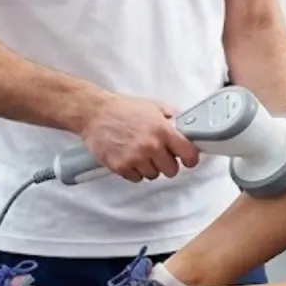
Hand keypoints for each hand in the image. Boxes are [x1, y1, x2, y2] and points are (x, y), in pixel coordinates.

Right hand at [80, 94, 200, 181]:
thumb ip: (172, 117)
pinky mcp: (121, 166)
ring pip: (153, 175)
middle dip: (168, 164)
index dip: (191, 158)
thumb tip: (185, 126)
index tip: (189, 160)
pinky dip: (135, 171)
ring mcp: (135, 158)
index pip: (188, 153)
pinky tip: (130, 158)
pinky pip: (136, 178)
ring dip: (150, 168)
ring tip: (141, 154)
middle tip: (160, 155)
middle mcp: (151, 146)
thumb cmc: (123, 109)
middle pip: (172, 170)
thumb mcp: (153, 106)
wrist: (94, 113)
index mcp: (162, 130)